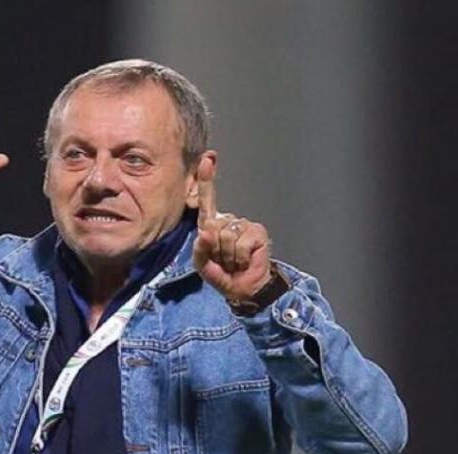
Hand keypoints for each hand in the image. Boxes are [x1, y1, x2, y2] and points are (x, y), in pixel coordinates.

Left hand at [192, 180, 272, 299]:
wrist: (245, 289)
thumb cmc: (223, 274)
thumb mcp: (203, 265)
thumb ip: (200, 250)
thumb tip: (207, 233)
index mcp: (212, 225)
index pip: (208, 200)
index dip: (207, 180)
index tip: (207, 160)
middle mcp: (228, 220)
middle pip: (213, 226)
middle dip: (215, 249)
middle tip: (224, 260)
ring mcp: (243, 224)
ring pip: (226, 235)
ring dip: (227, 255)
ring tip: (234, 261)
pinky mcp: (257, 231)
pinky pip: (240, 242)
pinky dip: (240, 256)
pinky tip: (244, 260)